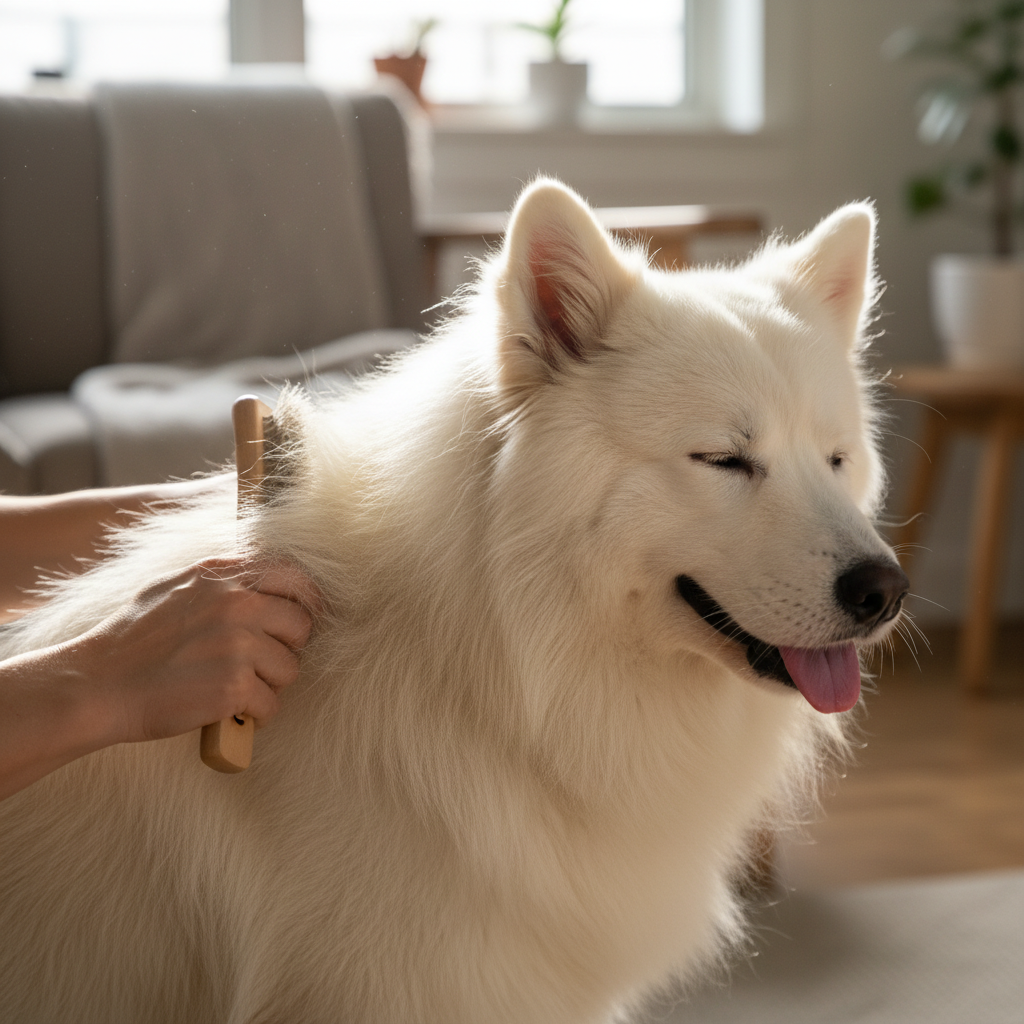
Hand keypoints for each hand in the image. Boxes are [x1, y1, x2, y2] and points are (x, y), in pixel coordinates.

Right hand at [68, 556, 319, 745]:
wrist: (97, 684)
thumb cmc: (132, 640)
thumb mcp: (175, 587)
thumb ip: (222, 582)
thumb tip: (263, 584)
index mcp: (223, 574)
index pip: (294, 578)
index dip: (305, 602)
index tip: (300, 622)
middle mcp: (236, 603)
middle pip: (301, 625)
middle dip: (286, 648)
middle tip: (260, 664)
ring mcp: (237, 644)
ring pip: (290, 668)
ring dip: (269, 684)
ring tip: (236, 688)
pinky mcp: (233, 686)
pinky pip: (271, 704)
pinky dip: (254, 714)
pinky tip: (231, 712)